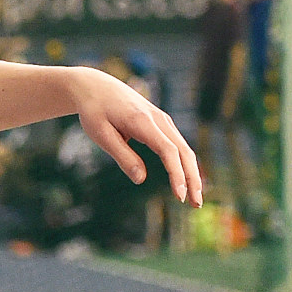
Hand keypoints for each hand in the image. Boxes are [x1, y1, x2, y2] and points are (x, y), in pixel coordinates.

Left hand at [69, 67, 202, 205]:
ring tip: (194, 198)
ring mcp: (163, 119)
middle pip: (184, 151)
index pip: (168, 151)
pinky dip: (185, 164)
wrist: (95, 86)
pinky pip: (178, 145)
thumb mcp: (101, 134)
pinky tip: (186, 180)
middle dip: (193, 179)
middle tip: (196, 205)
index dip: (177, 174)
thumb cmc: (95, 110)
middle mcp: (159, 119)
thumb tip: (140, 179)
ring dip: (192, 174)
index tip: (180, 196)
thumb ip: (122, 156)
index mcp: (142, 122)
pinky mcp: (162, 123)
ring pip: (184, 149)